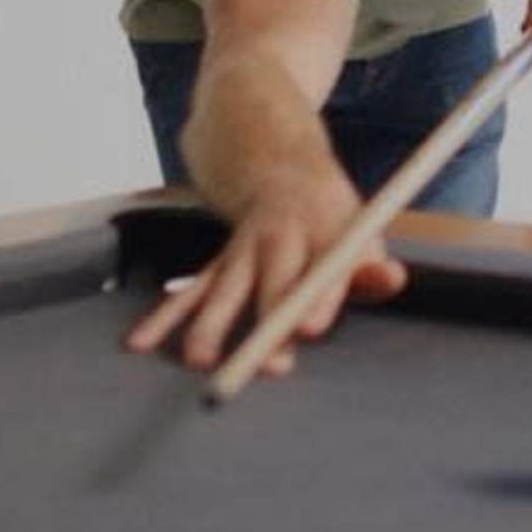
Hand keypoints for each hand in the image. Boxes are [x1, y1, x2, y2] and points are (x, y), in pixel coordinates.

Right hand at [123, 169, 410, 373]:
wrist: (277, 164)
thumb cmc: (331, 216)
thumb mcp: (361, 229)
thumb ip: (373, 264)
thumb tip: (390, 279)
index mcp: (322, 230)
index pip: (323, 266)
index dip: (317, 298)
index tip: (309, 329)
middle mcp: (279, 239)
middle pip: (272, 282)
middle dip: (267, 324)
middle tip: (268, 367)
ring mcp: (243, 250)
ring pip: (223, 288)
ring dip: (209, 325)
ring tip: (198, 360)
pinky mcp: (219, 264)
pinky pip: (191, 291)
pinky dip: (164, 316)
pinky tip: (140, 343)